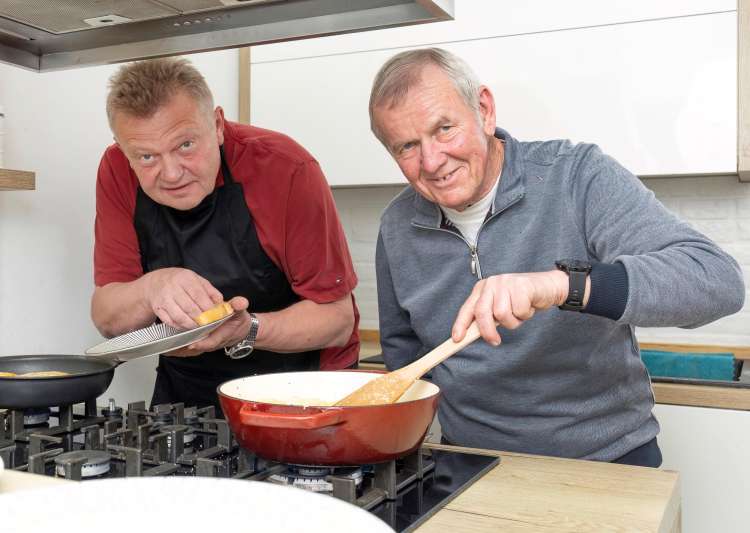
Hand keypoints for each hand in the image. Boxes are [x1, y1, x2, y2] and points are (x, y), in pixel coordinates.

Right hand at [142, 267, 224, 329]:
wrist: (155, 282)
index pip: (199, 295)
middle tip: (209, 324)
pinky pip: (171, 322)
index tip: (215, 315)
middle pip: (190, 307)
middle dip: (201, 318)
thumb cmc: (180, 281)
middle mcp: (173, 288)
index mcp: (185, 278)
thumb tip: (221, 303)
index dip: (208, 307)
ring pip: (180, 317)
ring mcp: (164, 299)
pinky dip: (181, 327)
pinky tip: (188, 327)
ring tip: (200, 327)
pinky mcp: (158, 309)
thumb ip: (210, 290)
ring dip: (192, 325)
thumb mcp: (196, 280)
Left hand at [166, 296, 250, 356]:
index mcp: (220, 335)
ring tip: (164, 349)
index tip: (192, 343)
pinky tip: (166, 349)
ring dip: (178, 351)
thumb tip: (241, 302)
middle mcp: (211, 343)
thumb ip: (238, 306)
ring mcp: (205, 346)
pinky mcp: (199, 346)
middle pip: (196, 349)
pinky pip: (187, 351)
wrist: (240, 330)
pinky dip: (177, 350)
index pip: (210, 342)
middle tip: (170, 347)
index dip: (202, 343)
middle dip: (184, 348)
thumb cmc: (237, 320)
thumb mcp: (239, 311)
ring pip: (190, 352)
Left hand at [451, 271, 568, 345]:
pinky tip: (529, 306)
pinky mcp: (520, 285)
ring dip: (513, 321)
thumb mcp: (501, 307)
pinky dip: (525, 315)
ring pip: (502, 314)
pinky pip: (519, 311)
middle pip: (482, 312)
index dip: (460, 324)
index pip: (468, 308)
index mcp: (483, 289)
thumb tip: (472, 334)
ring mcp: (505, 282)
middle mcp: (491, 284)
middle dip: (487, 331)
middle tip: (495, 341)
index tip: (457, 339)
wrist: (548, 287)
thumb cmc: (522, 299)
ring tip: (520, 313)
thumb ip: (488, 317)